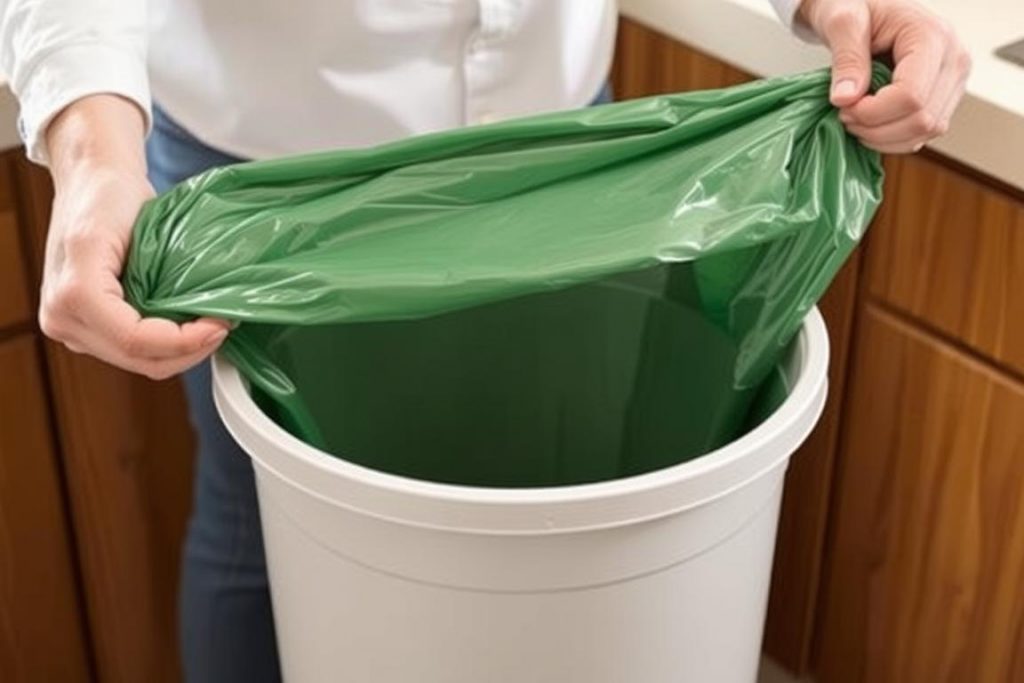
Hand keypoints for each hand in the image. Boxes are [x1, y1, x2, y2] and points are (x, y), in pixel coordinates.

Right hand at [40, 95, 229, 379]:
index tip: (221, 324)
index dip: (186, 342)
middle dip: (189, 351)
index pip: (137, 341)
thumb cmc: (112, 195)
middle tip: (223, 327)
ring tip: (209, 326)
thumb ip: (160, 278)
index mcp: (72, 294)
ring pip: (137, 363)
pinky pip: (130, 351)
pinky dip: (164, 345)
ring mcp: (67, 327)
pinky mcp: (81, 328)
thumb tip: (203, 313)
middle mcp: (61, 318)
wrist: (89, 180)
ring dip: (179, 351)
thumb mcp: (140, 230)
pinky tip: (187, 327)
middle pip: (139, 361)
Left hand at [800, 0, 970, 153]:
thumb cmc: (857, 7)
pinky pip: (923, 134)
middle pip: (922, 120)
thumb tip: (846, 99)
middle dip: (876, 128)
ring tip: (856, 118)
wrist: (867, 8)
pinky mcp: (944, 97)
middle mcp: (954, 60)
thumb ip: (846, 58)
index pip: (911, 96)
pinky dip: (893, 138)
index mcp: (933, 37)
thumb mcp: (843, 22)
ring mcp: (953, 81)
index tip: (843, 106)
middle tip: (845, 114)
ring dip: (883, 137)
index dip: (872, 113)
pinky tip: (871, 122)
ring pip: (926, 132)